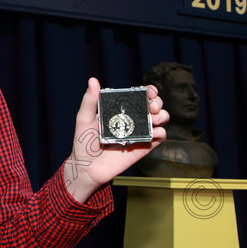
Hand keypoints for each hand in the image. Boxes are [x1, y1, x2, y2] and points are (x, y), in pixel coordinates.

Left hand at [65, 77, 168, 202]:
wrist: (87, 167)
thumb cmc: (83, 142)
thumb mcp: (84, 118)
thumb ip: (89, 100)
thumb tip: (92, 80)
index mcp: (120, 110)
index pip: (139, 96)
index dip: (148, 91)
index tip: (149, 91)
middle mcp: (132, 120)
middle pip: (154, 106)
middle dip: (158, 102)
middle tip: (152, 106)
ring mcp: (139, 133)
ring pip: (161, 119)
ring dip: (162, 115)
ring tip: (153, 118)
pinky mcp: (144, 147)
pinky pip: (160, 137)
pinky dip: (161, 132)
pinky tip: (153, 132)